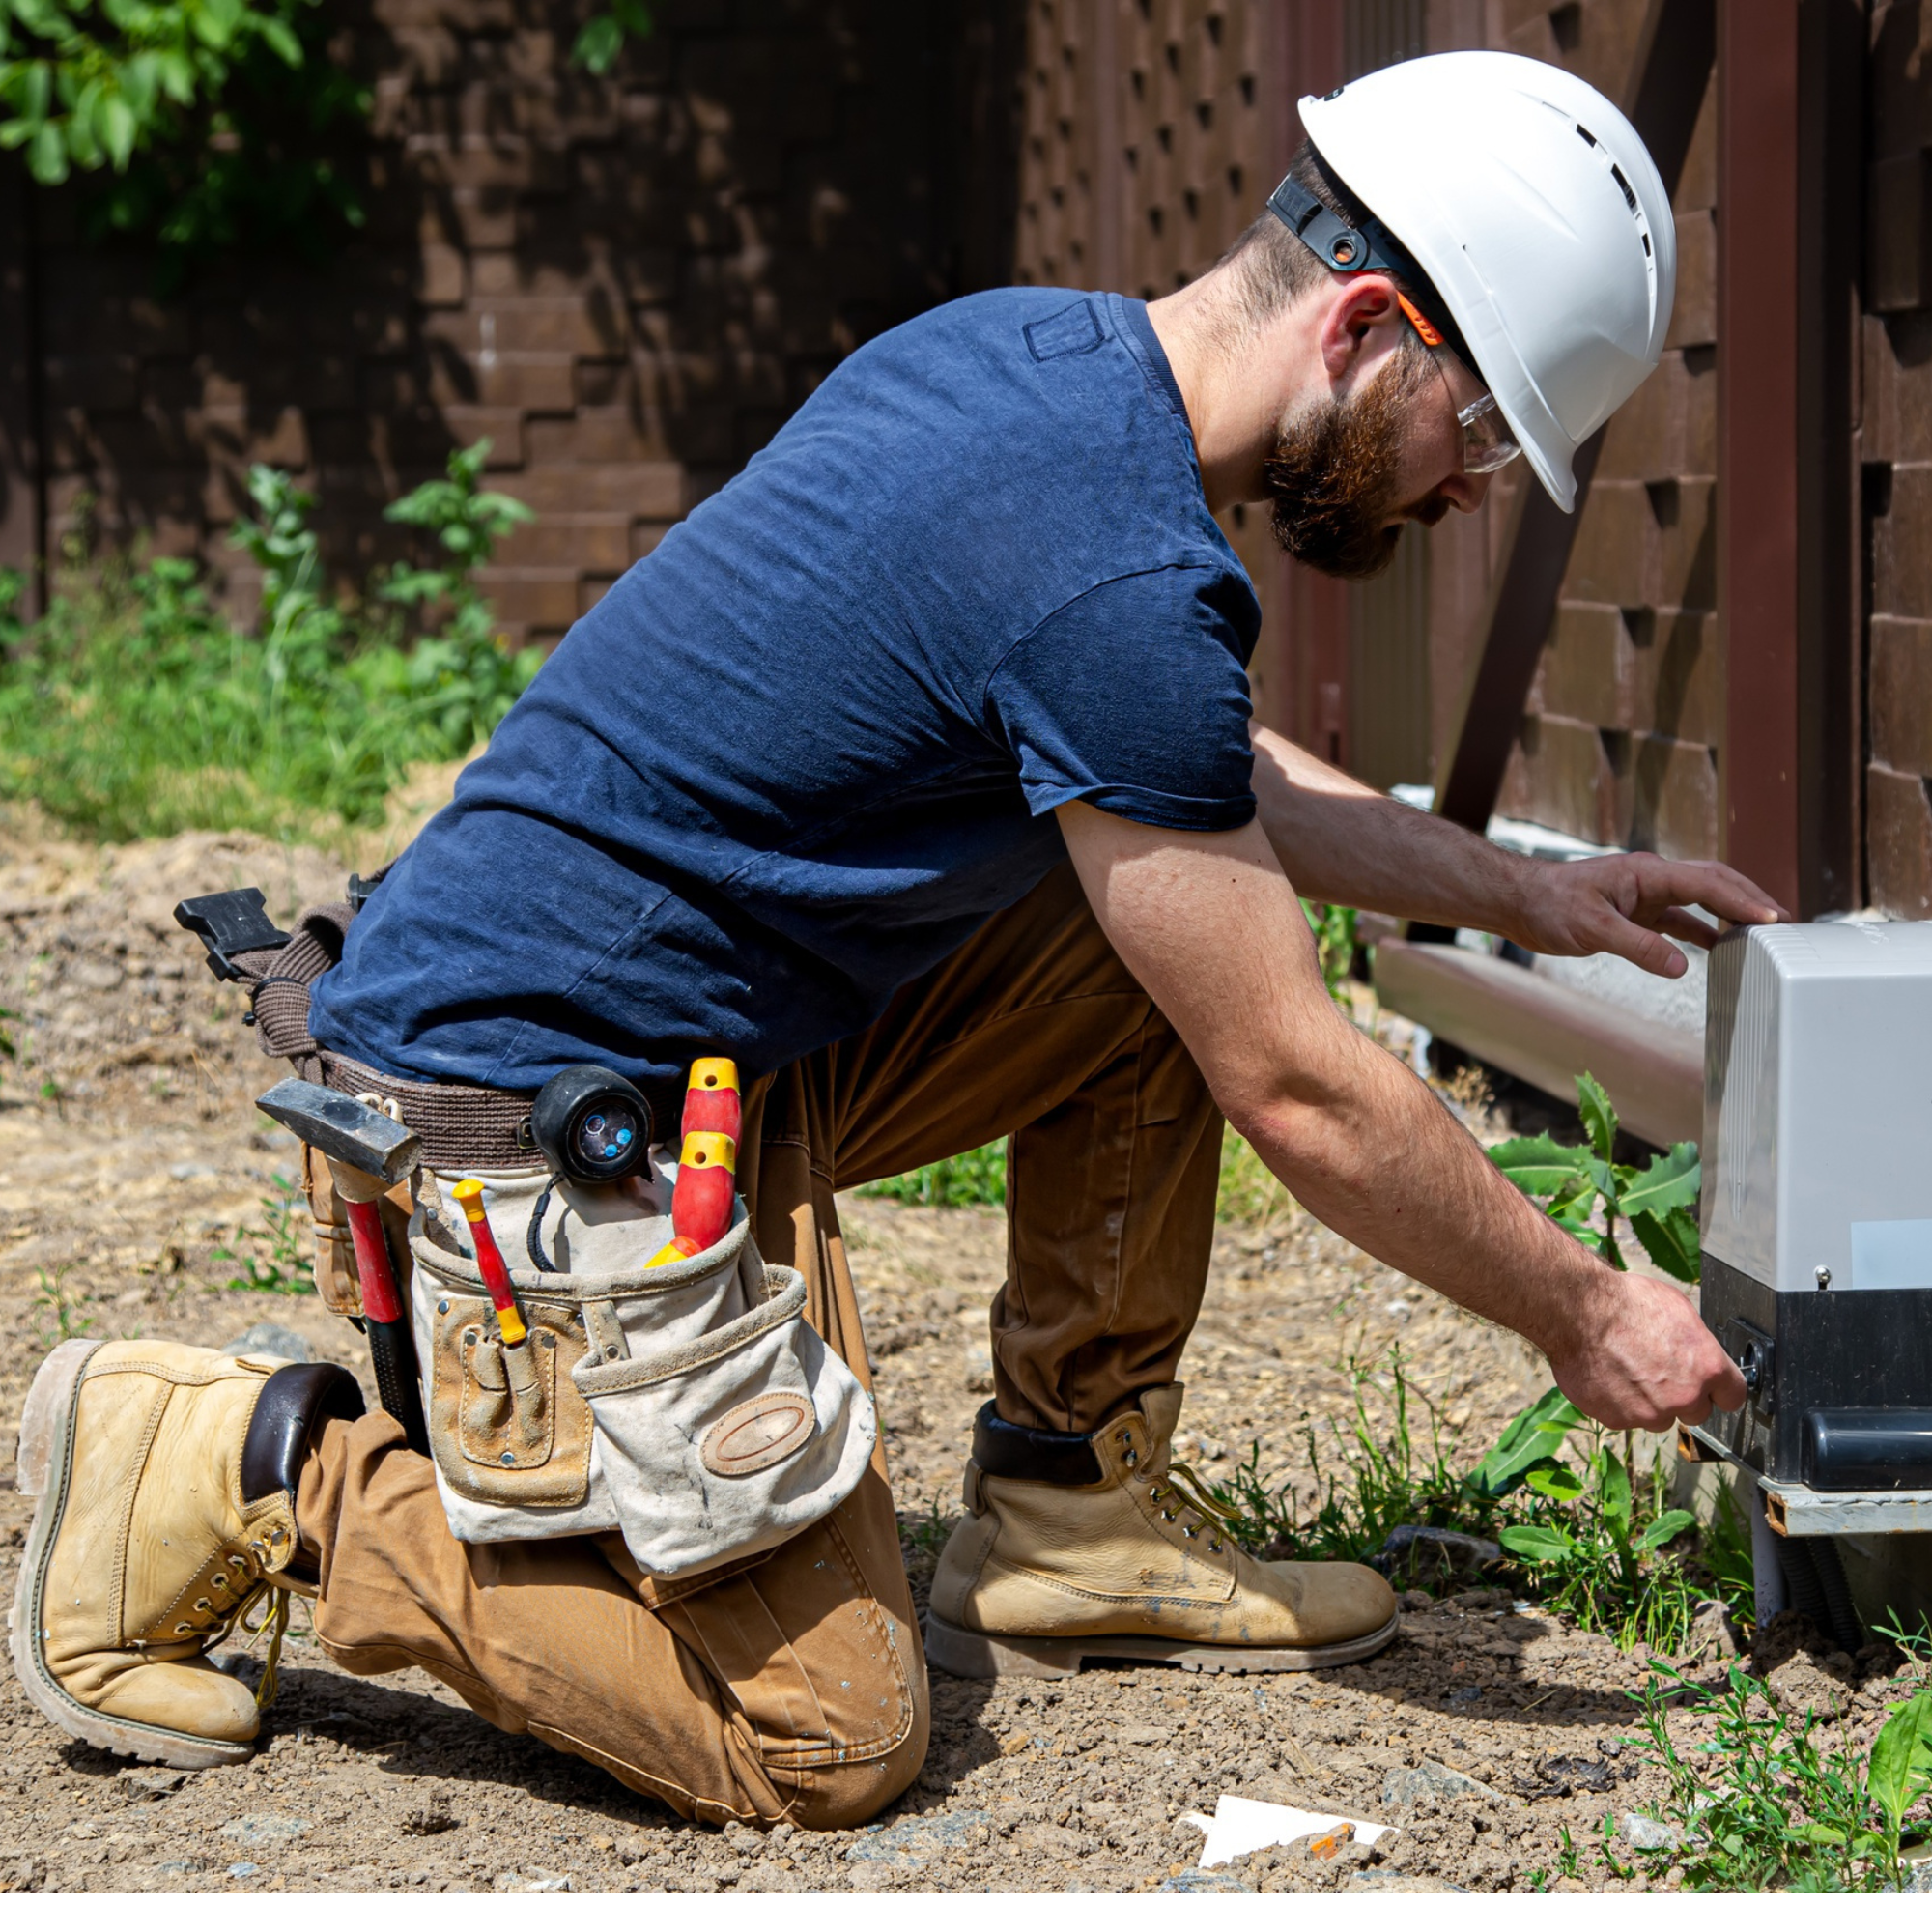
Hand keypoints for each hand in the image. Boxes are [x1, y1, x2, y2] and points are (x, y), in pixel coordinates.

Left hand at [1503, 851, 1788, 979]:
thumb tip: (1682, 966)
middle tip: (1784, 922)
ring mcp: (1645, 895)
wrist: (1518, 903)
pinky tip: (1717, 947)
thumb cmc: (1549, 906)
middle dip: (1750, 900)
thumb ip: (1638, 946)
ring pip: (1700, 901)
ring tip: (1763, 934)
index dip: (1742, 901)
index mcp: (1647, 873)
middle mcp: (1652, 879)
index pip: (1707, 884)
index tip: (1773, 918)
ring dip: (1730, 915)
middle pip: (1714, 884)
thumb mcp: (1593, 929)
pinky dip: (1701, 931)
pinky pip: (1679, 920)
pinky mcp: (1635, 912)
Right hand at [1544, 1271, 1746, 1430]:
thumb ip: (1695, 1342)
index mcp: (1707, 1367)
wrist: (1577, 1312)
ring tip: (1627, 1372)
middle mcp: (1684, 1396)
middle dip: (1682, 1397)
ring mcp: (1651, 1412)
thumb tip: (1695, 1352)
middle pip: (1697, 1413)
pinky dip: (1618, 1403)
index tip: (1711, 1388)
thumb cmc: (1624, 1302)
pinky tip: (1607, 1376)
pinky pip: (1625, 1418)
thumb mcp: (1677, 1308)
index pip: (1733, 1396)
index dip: (1720, 1390)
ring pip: (1658, 1418)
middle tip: (1658, 1373)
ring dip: (1649, 1403)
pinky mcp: (1618, 1419)